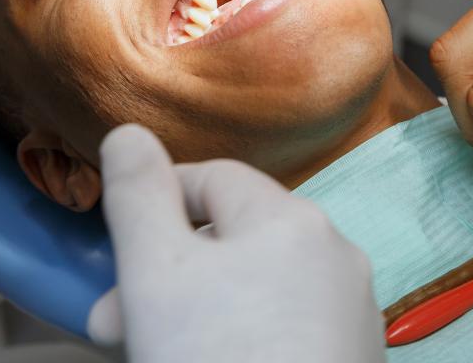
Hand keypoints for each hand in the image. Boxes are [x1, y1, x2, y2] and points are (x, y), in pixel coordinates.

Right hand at [89, 124, 384, 362]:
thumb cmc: (213, 359)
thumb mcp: (155, 272)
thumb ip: (137, 195)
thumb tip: (128, 132)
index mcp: (290, 217)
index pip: (210, 178)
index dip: (153, 206)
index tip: (116, 259)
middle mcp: (334, 254)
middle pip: (234, 238)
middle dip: (168, 274)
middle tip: (119, 326)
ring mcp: (352, 312)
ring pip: (258, 287)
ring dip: (202, 308)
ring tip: (164, 351)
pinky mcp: (356, 360)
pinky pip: (288, 328)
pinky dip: (246, 339)